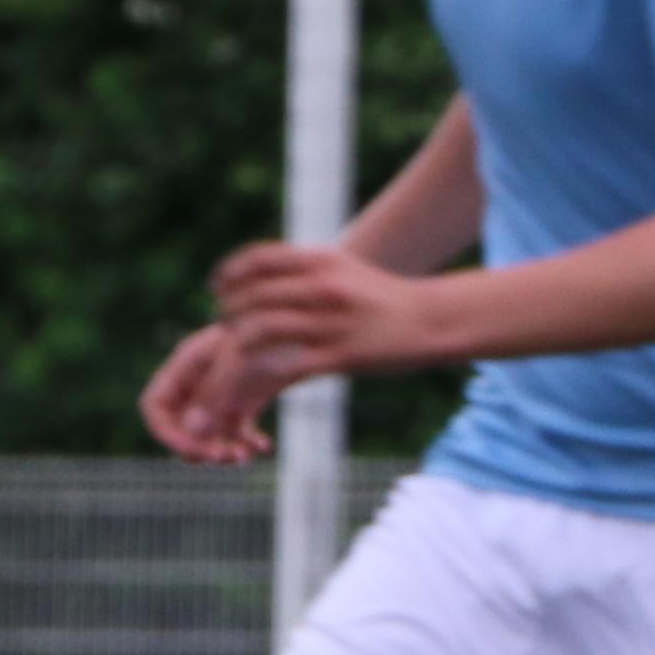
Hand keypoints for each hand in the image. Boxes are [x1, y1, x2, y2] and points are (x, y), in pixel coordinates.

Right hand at [137, 322, 282, 463]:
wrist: (313, 320)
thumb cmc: (277, 332)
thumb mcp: (242, 359)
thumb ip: (214, 395)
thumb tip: (193, 436)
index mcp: (188, 364)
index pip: (155, 407)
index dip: (168, 434)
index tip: (200, 452)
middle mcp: (201, 378)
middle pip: (180, 426)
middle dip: (198, 447)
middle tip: (227, 457)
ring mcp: (223, 390)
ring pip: (207, 434)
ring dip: (221, 450)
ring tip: (245, 456)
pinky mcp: (247, 398)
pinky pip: (234, 431)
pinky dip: (245, 443)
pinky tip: (265, 446)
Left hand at [211, 240, 447, 383]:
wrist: (436, 320)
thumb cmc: (386, 298)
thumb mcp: (346, 268)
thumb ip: (305, 268)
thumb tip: (262, 272)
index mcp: (321, 260)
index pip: (255, 260)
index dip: (228, 275)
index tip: (219, 288)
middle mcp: (322, 287)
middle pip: (250, 298)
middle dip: (227, 315)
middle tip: (224, 328)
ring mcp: (331, 322)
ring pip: (258, 332)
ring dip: (234, 348)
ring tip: (232, 359)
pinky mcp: (340, 356)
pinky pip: (282, 368)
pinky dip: (257, 383)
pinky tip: (248, 393)